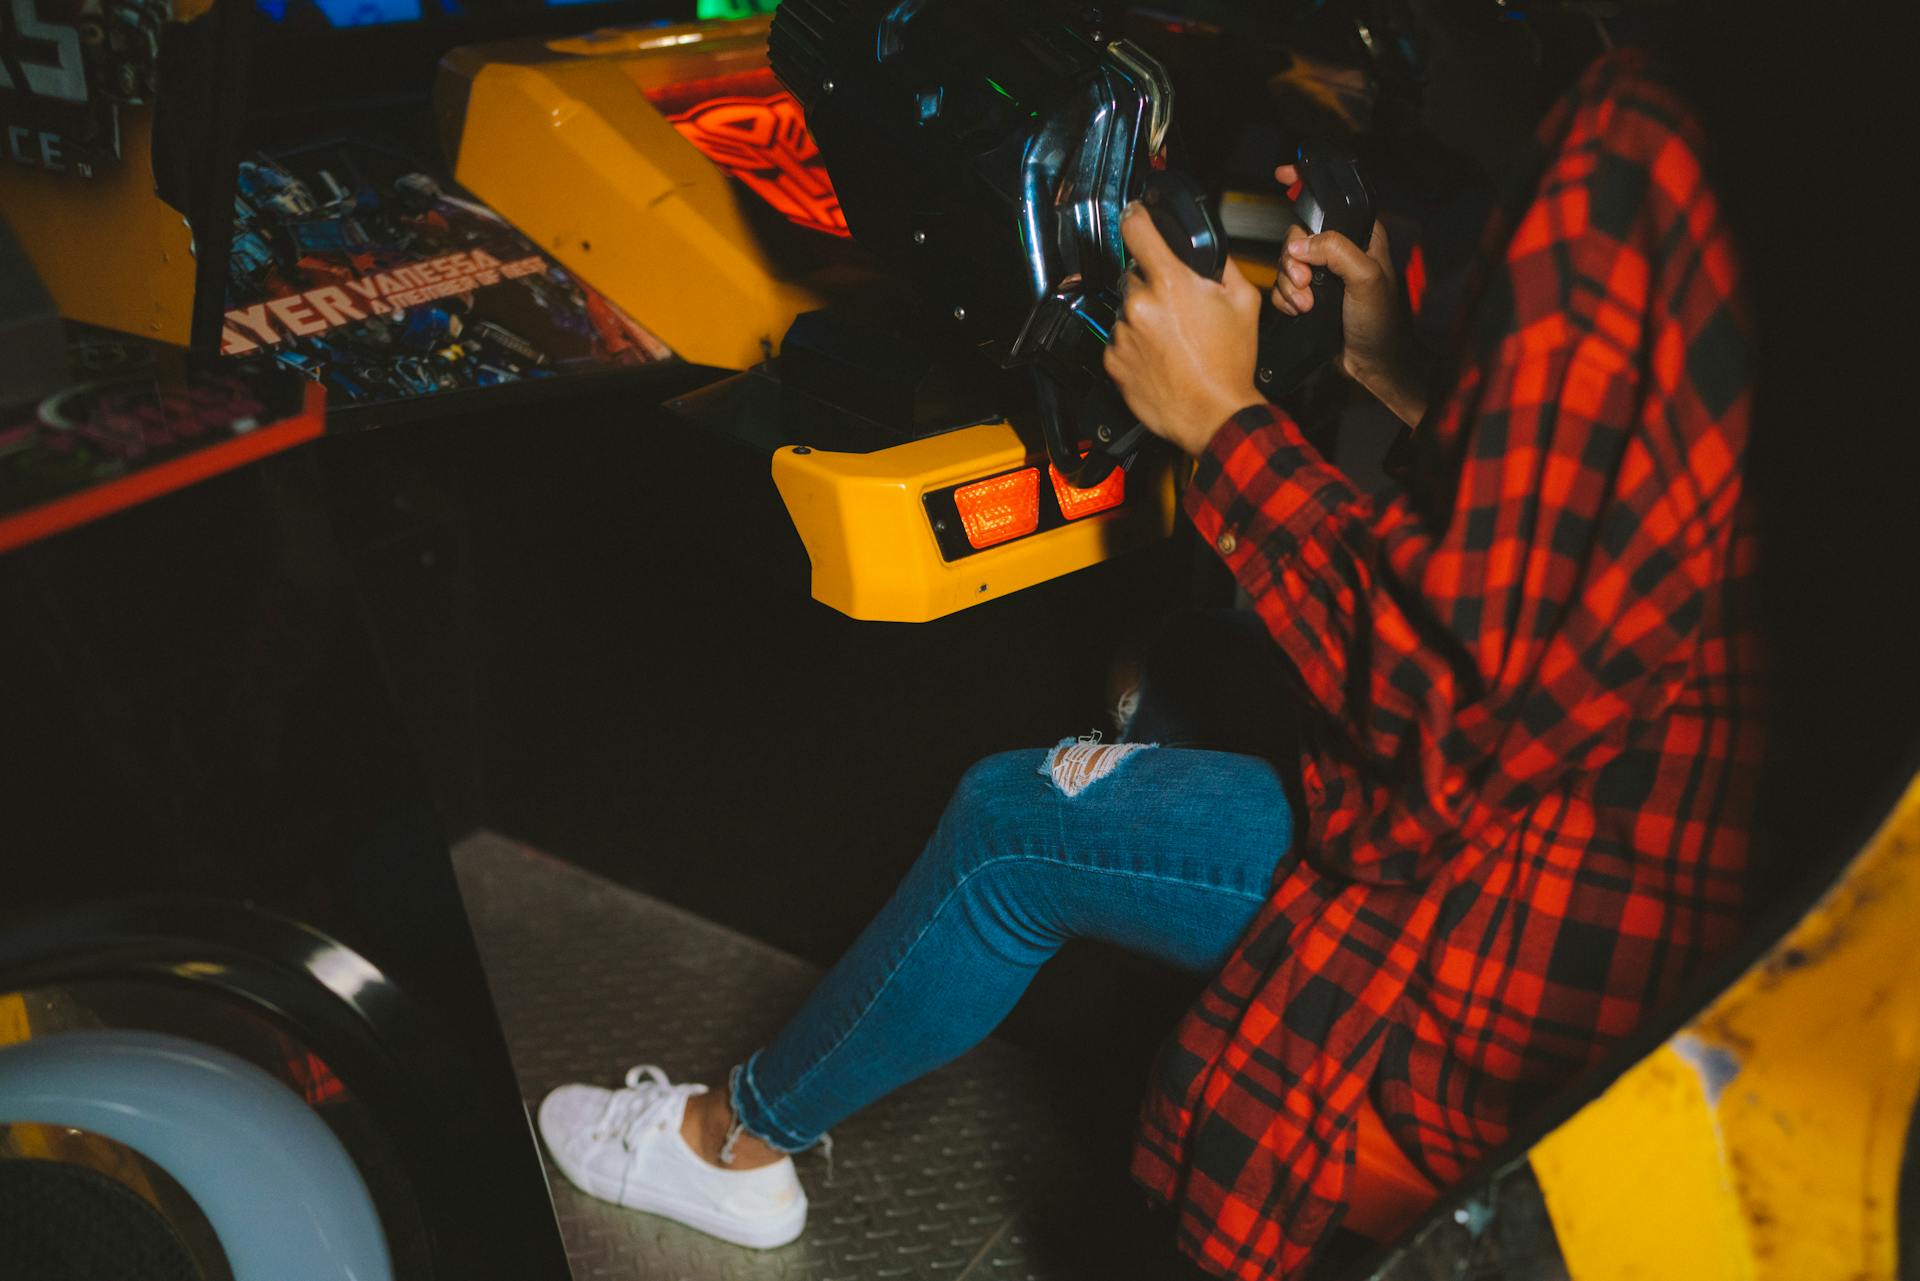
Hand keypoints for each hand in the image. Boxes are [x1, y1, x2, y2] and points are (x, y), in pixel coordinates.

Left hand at [1104, 203, 1266, 457]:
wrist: (1215, 415)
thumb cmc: (1230, 364)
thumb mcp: (1244, 303)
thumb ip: (1222, 266)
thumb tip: (1207, 249)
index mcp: (1171, 284)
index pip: (1136, 230)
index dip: (1136, 217)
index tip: (1136, 214)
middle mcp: (1140, 305)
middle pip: (1136, 276)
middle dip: (1154, 285)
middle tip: (1179, 309)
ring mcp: (1123, 335)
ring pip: (1127, 310)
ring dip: (1144, 317)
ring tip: (1172, 339)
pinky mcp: (1113, 361)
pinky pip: (1119, 340)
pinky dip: (1134, 344)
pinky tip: (1159, 356)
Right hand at [1271, 163, 1427, 427]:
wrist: (1374, 364)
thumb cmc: (1382, 323)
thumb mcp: (1365, 278)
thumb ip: (1335, 251)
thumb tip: (1300, 244)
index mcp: (1360, 236)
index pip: (1331, 200)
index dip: (1306, 184)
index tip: (1284, 175)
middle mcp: (1339, 251)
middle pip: (1296, 234)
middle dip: (1293, 260)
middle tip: (1306, 281)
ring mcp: (1323, 274)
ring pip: (1286, 263)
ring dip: (1290, 286)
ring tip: (1307, 303)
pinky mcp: (1309, 296)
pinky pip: (1281, 288)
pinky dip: (1286, 301)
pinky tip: (1303, 312)